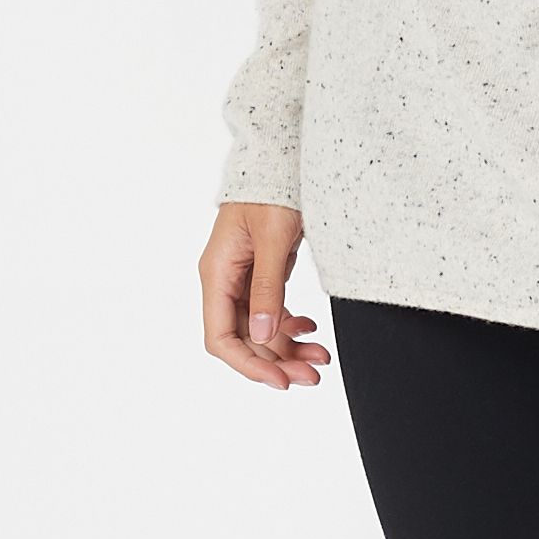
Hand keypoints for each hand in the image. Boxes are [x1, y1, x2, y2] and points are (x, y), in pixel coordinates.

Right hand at [199, 202, 331, 389]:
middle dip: (277, 361)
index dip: (249, 364)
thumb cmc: (272, 191)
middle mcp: (224, 281)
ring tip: (322, 359)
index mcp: (216, 274)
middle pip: (244, 338)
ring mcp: (242, 279)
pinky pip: (270, 311)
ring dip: (288, 347)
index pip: (221, 338)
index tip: (281, 380)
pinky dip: (290, 325)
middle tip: (314, 376)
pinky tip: (310, 329)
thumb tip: (262, 335)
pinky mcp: (261, 274)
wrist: (281, 159)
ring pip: (260, 329)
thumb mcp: (274, 238)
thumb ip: (268, 287)